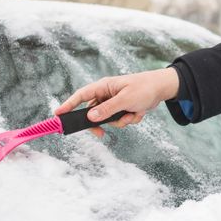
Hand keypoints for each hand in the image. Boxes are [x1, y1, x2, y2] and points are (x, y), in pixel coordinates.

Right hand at [55, 67, 180, 137]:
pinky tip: (139, 112)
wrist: (162, 89)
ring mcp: (114, 102)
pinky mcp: (122, 109)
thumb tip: (90, 117)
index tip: (58, 115)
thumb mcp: (125, 99)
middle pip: (93, 113)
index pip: (81, 96)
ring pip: (108, 119)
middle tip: (101, 134)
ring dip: (121, 120)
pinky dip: (130, 119)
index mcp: (103, 87)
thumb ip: (107, 109)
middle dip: (101, 123)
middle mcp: (106, 94)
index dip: (68, 105)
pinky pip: (120, 120)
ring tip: (133, 113)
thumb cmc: (144, 88)